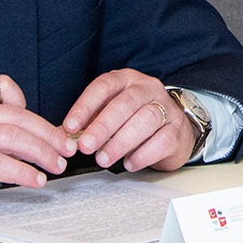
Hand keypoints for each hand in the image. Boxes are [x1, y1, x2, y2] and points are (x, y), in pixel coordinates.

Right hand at [0, 76, 69, 215]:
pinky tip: (33, 180)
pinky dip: (21, 172)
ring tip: (55, 166)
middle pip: (19, 116)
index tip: (40, 126)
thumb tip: (8, 139)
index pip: (3, 86)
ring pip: (13, 137)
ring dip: (41, 153)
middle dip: (48, 133)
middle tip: (65, 148)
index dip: (27, 103)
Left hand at [63, 69, 193, 171]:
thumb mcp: (111, 113)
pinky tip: (129, 163)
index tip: (71, 127)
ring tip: (104, 158)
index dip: (85, 106)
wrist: (173, 130)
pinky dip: (142, 154)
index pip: (104, 86)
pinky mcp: (177, 130)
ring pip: (146, 119)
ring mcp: (166, 108)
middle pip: (126, 103)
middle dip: (103, 126)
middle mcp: (148, 89)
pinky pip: (162, 140)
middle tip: (85, 146)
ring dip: (121, 142)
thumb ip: (91, 122)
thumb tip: (66, 137)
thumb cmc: (135, 120)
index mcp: (127, 80)